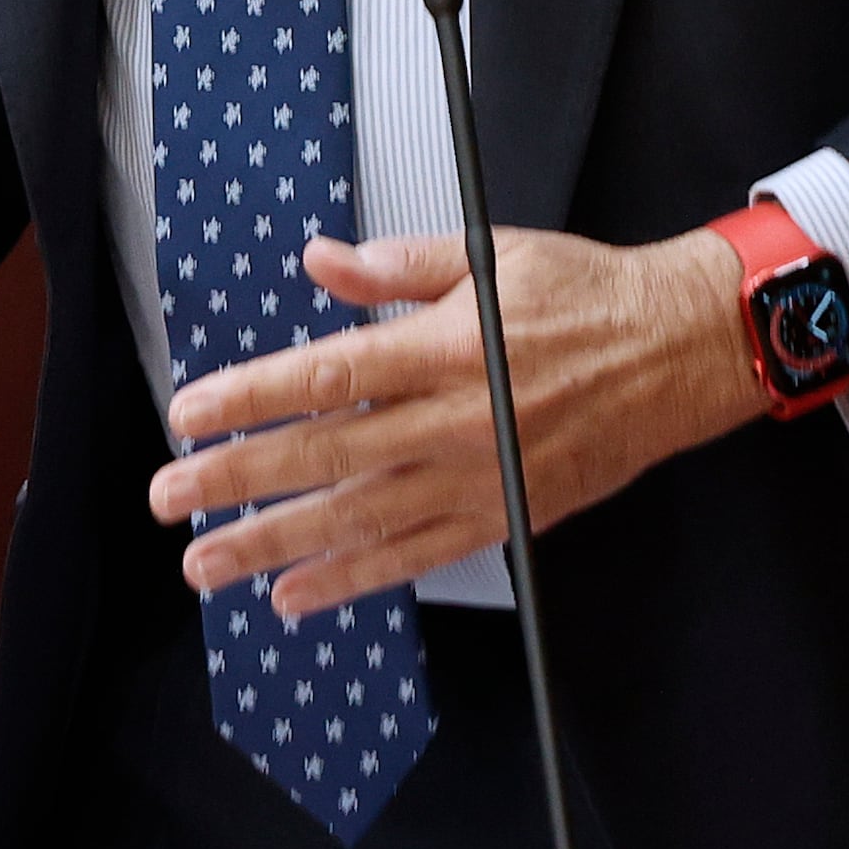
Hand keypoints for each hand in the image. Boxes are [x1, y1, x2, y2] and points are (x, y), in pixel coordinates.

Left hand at [148, 228, 757, 616]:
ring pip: (361, 522)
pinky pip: (416, 558)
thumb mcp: (489, 255)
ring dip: (277, 544)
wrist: (679, 352)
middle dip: (239, 480)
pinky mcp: (504, 517)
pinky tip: (294, 594)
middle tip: (168, 500)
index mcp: (443, 350)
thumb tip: (321, 260)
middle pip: (327, 457)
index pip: (325, 377)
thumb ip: (396, 267)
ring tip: (208, 563)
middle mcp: (454, 422)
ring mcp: (479, 479)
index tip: (187, 415)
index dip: (250, 398)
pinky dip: (353, 581)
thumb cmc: (586, 296)